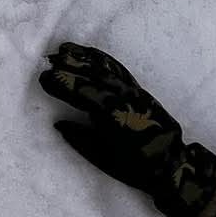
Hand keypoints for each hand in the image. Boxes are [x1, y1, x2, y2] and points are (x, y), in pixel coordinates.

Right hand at [38, 42, 215, 216]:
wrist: (171, 164)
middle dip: (69, 66)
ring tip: (64, 49)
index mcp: (112, 115)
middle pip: (91, 76)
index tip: (43, 79)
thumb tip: (60, 124)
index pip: (82, 93)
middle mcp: (122, 97)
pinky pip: (118, 69)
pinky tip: (91, 54)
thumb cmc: (136, 167)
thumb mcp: (104, 159)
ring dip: (84, 57)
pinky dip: (103, 59)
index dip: (62, 85)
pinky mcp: (138, 89)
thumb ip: (80, 139)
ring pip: (104, 68)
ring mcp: (132, 90)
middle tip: (48, 60)